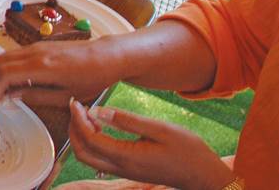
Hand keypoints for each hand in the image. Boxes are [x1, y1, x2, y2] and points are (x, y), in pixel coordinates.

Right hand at [0, 39, 121, 106]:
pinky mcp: (39, 45)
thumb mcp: (66, 95)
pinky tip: (10, 81)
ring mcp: (36, 46)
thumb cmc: (93, 77)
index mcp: (41, 67)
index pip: (4, 74)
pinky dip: (4, 66)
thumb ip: (36, 96)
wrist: (108, 56)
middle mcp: (35, 53)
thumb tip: (13, 96)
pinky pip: (13, 54)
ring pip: (2, 55)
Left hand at [68, 101, 236, 189]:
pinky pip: (100, 159)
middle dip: (73, 129)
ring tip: (87, 114)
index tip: (76, 102)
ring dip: (82, 137)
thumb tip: (99, 111)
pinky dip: (93, 142)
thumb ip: (128, 120)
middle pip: (82, 152)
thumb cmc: (188, 151)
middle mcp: (121, 168)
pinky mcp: (128, 170)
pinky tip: (100, 126)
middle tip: (76, 108)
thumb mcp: (160, 129)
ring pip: (89, 158)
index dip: (78, 120)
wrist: (205, 176)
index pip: (90, 139)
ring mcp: (124, 171)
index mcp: (127, 157)